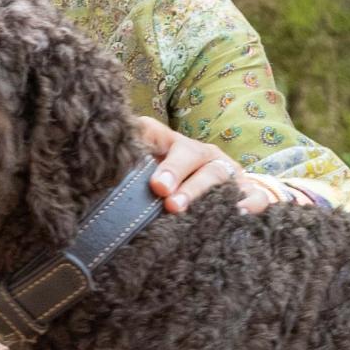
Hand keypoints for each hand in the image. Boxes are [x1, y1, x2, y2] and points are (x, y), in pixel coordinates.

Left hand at [137, 116, 278, 214]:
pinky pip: (254, 197)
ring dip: (198, 191)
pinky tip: (236, 213)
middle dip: (174, 171)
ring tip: (179, 209)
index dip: (147, 144)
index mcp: (176, 146)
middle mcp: (203, 155)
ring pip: (217, 175)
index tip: (138, 169)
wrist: (232, 195)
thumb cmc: (179, 187)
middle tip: (160, 191)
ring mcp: (229, 173)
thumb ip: (130, 170)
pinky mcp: (250, 193)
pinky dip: (248, 204)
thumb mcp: (153, 173)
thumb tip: (94, 176)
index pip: (159, 136)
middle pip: (190, 154)